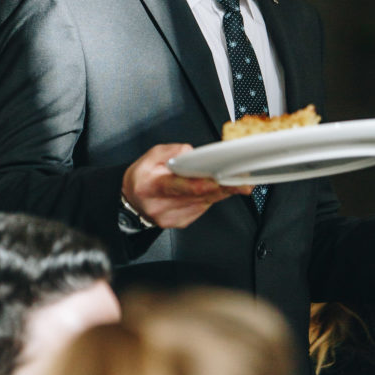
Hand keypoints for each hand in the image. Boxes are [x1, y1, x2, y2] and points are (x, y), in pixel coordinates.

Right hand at [121, 143, 251, 228]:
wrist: (129, 203)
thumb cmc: (140, 178)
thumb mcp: (150, 156)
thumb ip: (172, 151)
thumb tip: (191, 153)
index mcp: (154, 187)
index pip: (185, 186)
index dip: (208, 184)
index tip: (225, 180)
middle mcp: (164, 206)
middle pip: (201, 196)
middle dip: (225, 188)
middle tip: (245, 182)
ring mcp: (173, 217)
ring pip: (205, 203)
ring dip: (222, 192)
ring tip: (236, 182)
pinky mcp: (181, 222)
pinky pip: (202, 208)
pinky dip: (210, 197)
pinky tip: (214, 189)